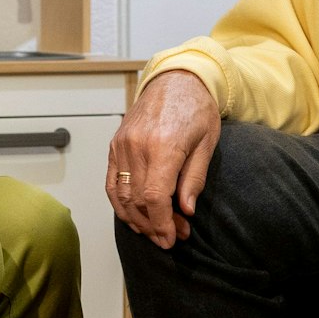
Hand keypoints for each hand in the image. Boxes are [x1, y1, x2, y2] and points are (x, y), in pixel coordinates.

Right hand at [107, 70, 220, 248]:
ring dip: (136, 219)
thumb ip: (194, 179)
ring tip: (156, 229)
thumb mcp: (207, 143)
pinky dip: (119, 203)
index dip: (161, 223)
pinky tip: (135, 216)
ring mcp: (121, 144)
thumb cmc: (196, 109)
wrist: (176, 79)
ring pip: (120, 195)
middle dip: (154, 225)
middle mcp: (137, 145)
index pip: (154, 196)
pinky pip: (111, 182)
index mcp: (163, 145)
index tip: (171, 238)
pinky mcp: (114, 144)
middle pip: (136, 200)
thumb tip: (186, 210)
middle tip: (172, 236)